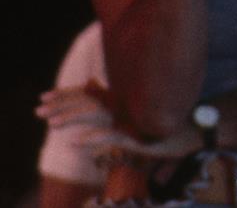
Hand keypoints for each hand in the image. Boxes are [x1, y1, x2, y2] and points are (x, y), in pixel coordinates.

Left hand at [37, 83, 202, 159]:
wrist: (197, 129)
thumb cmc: (170, 122)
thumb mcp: (142, 113)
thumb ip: (122, 105)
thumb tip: (104, 93)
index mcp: (122, 100)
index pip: (90, 94)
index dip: (67, 94)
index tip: (45, 96)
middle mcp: (124, 105)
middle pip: (88, 101)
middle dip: (62, 103)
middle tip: (39, 107)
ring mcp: (130, 120)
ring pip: (96, 116)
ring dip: (73, 118)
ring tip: (51, 123)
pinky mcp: (137, 136)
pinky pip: (112, 137)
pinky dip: (94, 139)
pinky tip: (78, 143)